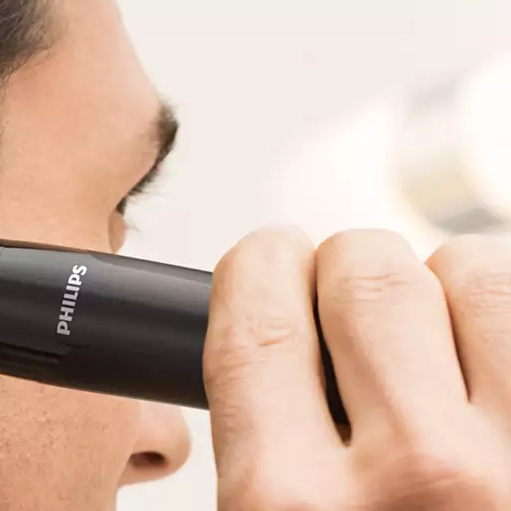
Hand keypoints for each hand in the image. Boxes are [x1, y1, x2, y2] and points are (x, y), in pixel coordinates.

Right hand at [203, 227, 510, 509]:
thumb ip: (260, 447)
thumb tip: (273, 338)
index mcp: (293, 507)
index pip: (259, 323)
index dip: (262, 269)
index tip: (272, 259)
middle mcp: (416, 478)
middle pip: (366, 274)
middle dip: (353, 270)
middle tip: (358, 313)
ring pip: (477, 275)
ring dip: (450, 290)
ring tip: (441, 350)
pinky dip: (504, 330)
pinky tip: (490, 378)